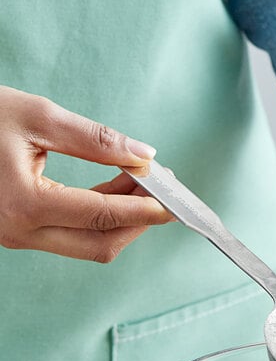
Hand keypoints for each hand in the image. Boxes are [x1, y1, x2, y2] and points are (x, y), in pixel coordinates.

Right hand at [0, 85, 171, 261]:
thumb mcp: (34, 117)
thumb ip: (95, 139)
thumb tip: (144, 153)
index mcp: (24, 204)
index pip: (103, 215)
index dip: (144, 209)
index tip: (172, 201)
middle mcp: (20, 232)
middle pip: (101, 244)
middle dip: (138, 222)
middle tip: (162, 194)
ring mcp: (18, 236)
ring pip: (88, 243)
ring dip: (121, 220)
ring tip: (142, 184)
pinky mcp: (19, 231)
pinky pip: (72, 234)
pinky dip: (100, 217)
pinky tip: (117, 189)